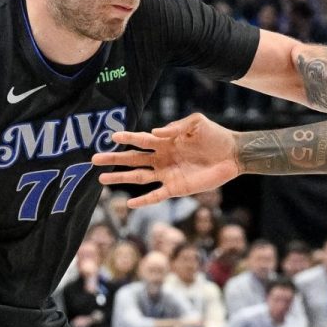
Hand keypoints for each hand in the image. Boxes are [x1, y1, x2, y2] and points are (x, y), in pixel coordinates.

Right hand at [92, 113, 240, 208]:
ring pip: (138, 177)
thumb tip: (155, 133)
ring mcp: (167, 174)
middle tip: (94, 159)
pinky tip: (129, 203)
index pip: (140, 140)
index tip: (111, 137)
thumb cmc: (215, 136)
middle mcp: (162, 159)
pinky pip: (156, 196)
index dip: (127, 138)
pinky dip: (143, 200)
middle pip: (133, 159)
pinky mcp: (176, 188)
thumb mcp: (196, 122)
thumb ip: (175, 126)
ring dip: (121, 178)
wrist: (232, 154)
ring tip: (102, 179)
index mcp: (164, 142)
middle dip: (114, 159)